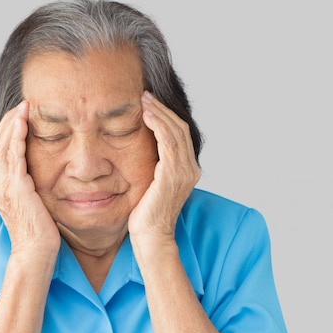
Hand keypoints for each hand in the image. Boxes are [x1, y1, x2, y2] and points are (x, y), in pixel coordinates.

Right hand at [0, 101, 60, 256]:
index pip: (1, 150)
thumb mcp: (34, 203)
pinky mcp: (15, 188)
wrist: (35, 253)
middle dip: (9, 120)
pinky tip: (24, 122)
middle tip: (22, 103)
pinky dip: (17, 136)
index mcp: (2, 186)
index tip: (21, 114)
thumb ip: (32, 186)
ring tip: (24, 106)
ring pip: (3, 145)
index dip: (9, 129)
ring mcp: (4, 185)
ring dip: (13, 122)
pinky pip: (13, 155)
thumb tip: (42, 173)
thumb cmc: (40, 232)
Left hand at [128, 91, 200, 242]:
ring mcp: (183, 172)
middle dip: (162, 109)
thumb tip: (142, 148)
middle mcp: (190, 169)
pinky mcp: (172, 175)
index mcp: (187, 170)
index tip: (149, 103)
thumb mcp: (152, 184)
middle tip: (146, 95)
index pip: (180, 134)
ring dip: (159, 113)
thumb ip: (154, 166)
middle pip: (180, 128)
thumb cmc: (146, 214)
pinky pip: (168, 143)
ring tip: (144, 100)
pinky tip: (146, 116)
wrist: (151, 237)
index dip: (166, 116)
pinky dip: (158, 126)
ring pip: (175, 131)